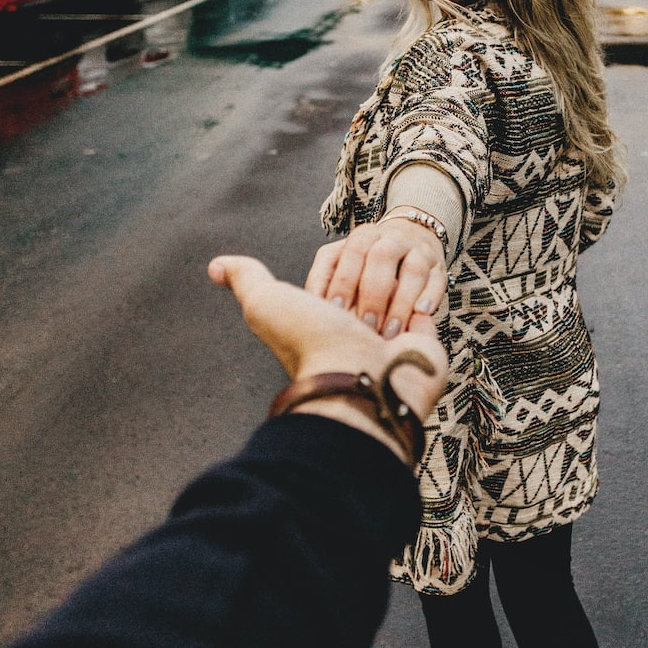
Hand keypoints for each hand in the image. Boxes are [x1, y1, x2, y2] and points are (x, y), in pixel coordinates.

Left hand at [208, 256, 447, 443]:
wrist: (359, 381)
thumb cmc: (310, 344)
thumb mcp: (266, 302)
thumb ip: (246, 278)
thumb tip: (216, 266)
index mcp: (325, 323)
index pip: (341, 277)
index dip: (340, 280)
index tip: (333, 301)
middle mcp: (358, 334)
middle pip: (374, 281)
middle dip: (371, 290)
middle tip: (363, 315)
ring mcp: (394, 339)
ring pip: (403, 290)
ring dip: (396, 300)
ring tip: (387, 324)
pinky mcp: (426, 343)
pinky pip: (431, 307)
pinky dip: (424, 305)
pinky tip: (415, 314)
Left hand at [305, 218, 447, 337]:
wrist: (412, 239)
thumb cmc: (367, 266)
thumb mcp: (343, 263)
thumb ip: (326, 278)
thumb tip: (309, 303)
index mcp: (363, 237)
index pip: (351, 254)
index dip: (343, 282)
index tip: (335, 312)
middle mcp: (391, 238)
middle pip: (382, 258)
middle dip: (373, 295)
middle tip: (365, 326)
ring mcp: (418, 250)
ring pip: (413, 269)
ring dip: (401, 302)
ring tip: (390, 331)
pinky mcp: (439, 266)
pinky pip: (437, 279)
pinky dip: (430, 296)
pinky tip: (421, 315)